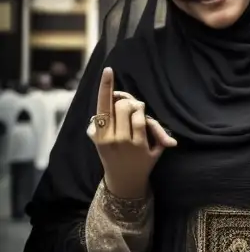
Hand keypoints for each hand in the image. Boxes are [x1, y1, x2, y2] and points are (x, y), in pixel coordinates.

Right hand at [86, 66, 176, 199]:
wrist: (124, 181)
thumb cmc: (113, 155)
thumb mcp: (101, 139)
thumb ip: (104, 121)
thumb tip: (117, 99)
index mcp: (99, 133)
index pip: (102, 105)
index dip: (106, 86)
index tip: (109, 70)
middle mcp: (111, 137)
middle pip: (122, 105)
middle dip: (128, 102)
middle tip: (130, 108)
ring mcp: (127, 143)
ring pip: (135, 111)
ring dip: (139, 109)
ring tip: (138, 114)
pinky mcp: (143, 148)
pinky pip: (146, 123)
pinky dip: (149, 120)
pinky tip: (147, 124)